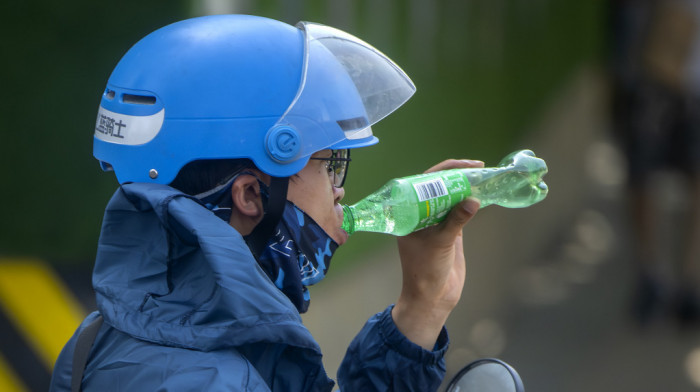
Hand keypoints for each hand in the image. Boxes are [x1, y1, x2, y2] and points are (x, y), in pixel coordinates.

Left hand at [391, 159, 482, 348]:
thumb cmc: (425, 271)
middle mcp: (420, 213)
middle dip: (458, 176)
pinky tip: (484, 194)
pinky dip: (471, 203)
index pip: (424, 182)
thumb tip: (473, 200)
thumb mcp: (440, 243)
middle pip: (439, 186)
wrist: (432, 298)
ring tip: (485, 177)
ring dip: (466, 188)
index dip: (445, 170)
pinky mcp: (450, 231)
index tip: (465, 166)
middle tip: (479, 168)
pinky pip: (460, 211)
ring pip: (451, 197)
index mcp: (409, 212)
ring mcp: (435, 221)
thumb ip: (456, 221)